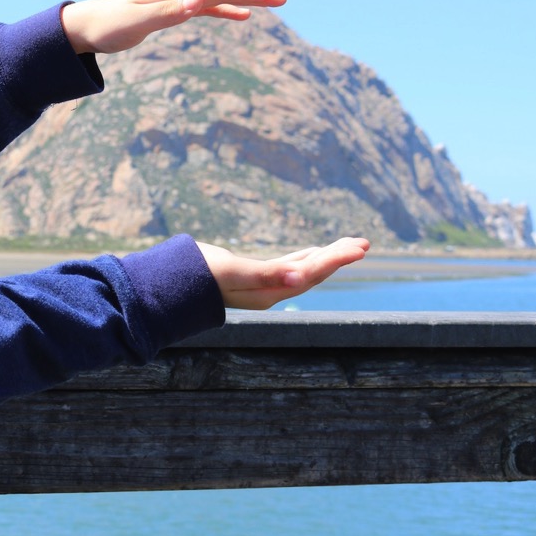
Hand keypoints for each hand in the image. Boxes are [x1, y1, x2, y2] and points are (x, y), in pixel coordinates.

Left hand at [61, 0, 287, 55]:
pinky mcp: (169, 11)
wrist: (83, 26)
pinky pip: (206, 7)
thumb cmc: (107, 26)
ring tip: (272, 2)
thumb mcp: (135, 22)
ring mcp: (174, 0)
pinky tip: (240, 17)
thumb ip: (167, 13)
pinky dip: (226, 9)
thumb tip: (198, 2)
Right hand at [197, 237, 369, 310]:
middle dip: (339, 258)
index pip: (311, 274)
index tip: (359, 247)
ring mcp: (263, 286)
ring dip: (327, 258)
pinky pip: (289, 267)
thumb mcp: (233, 273)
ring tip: (350, 246)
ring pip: (304, 270)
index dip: (337, 260)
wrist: (171, 286)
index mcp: (270, 292)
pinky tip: (313, 253)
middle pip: (313, 274)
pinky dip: (305, 258)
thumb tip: (300, 279)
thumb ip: (267, 275)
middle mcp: (271, 292)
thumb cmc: (198, 276)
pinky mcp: (254, 277)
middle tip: (364, 243)